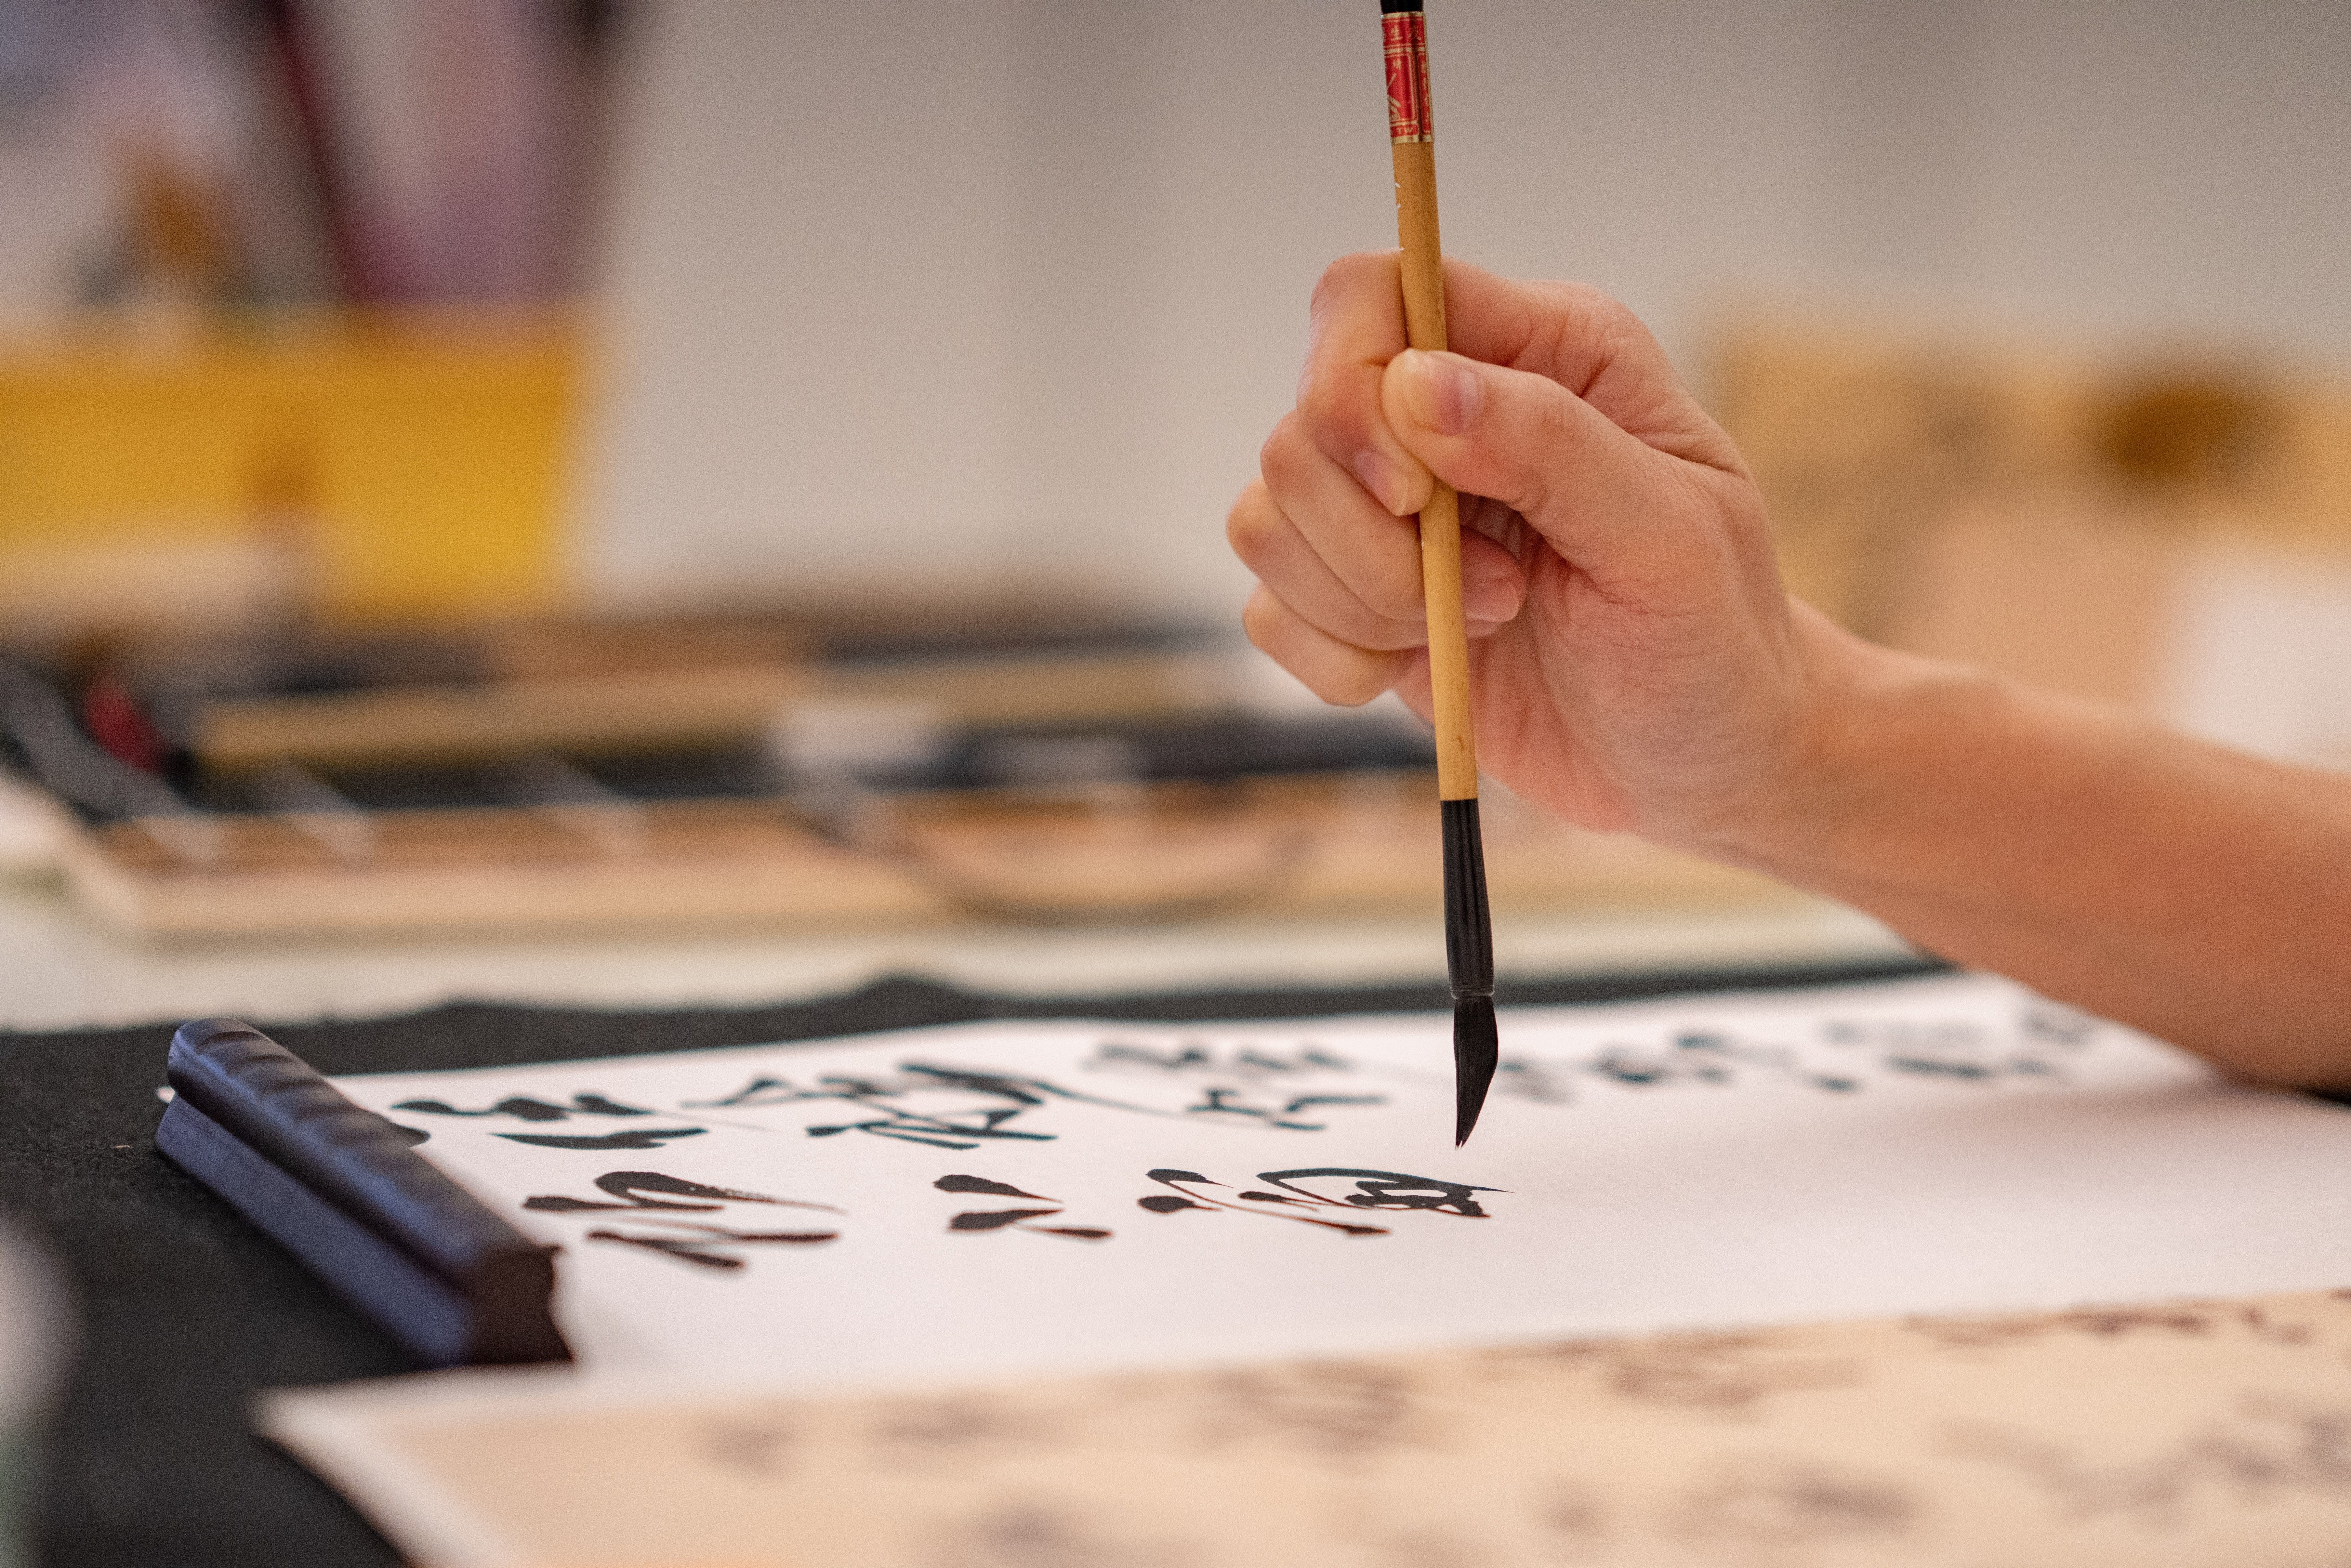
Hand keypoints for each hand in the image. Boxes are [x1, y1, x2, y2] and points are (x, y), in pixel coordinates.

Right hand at [1227, 254, 1859, 856]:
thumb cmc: (1713, 640)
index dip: (1355, 392)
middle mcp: (1449, 411)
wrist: (1704, 759)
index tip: (1417, 498)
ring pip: (1266, 517)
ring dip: (1362, 599)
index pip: (1369, 294)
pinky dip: (1338, 658)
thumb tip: (1414, 385)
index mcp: (1539, 350)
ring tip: (1484, 623)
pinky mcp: (1356, 596)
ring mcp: (1390, 508)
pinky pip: (1269, 607)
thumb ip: (1551, 445)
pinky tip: (1427, 668)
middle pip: (1297, 423)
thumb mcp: (1672, 537)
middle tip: (1499, 589)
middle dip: (1372, 536)